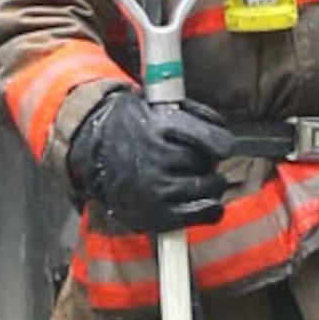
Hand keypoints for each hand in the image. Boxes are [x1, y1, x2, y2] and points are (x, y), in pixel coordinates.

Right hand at [66, 81, 242, 237]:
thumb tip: (221, 130)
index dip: (222, 142)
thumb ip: (189, 112)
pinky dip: (212, 208)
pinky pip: (205, 213)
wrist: (94, 155)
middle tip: (198, 158)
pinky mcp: (160, 215)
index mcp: (157, 125)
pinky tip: (205, 200)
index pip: (210, 137)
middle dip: (208, 160)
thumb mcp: (152, 104)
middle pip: (207, 162)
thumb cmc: (130, 127)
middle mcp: (158, 158)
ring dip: (211, 182)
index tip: (224, 146)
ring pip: (209, 186)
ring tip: (196, 176)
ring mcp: (159, 189)